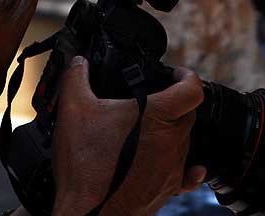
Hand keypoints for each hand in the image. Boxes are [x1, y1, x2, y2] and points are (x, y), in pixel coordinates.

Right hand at [51, 56, 204, 215]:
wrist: (86, 213)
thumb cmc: (83, 165)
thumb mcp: (73, 109)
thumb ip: (76, 78)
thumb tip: (78, 63)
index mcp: (156, 116)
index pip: (192, 90)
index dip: (186, 76)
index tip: (176, 74)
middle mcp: (171, 142)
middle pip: (189, 113)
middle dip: (175, 101)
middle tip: (154, 97)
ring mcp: (172, 168)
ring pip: (185, 140)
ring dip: (173, 130)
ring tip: (148, 127)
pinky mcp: (167, 189)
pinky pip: (187, 172)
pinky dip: (185, 162)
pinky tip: (174, 159)